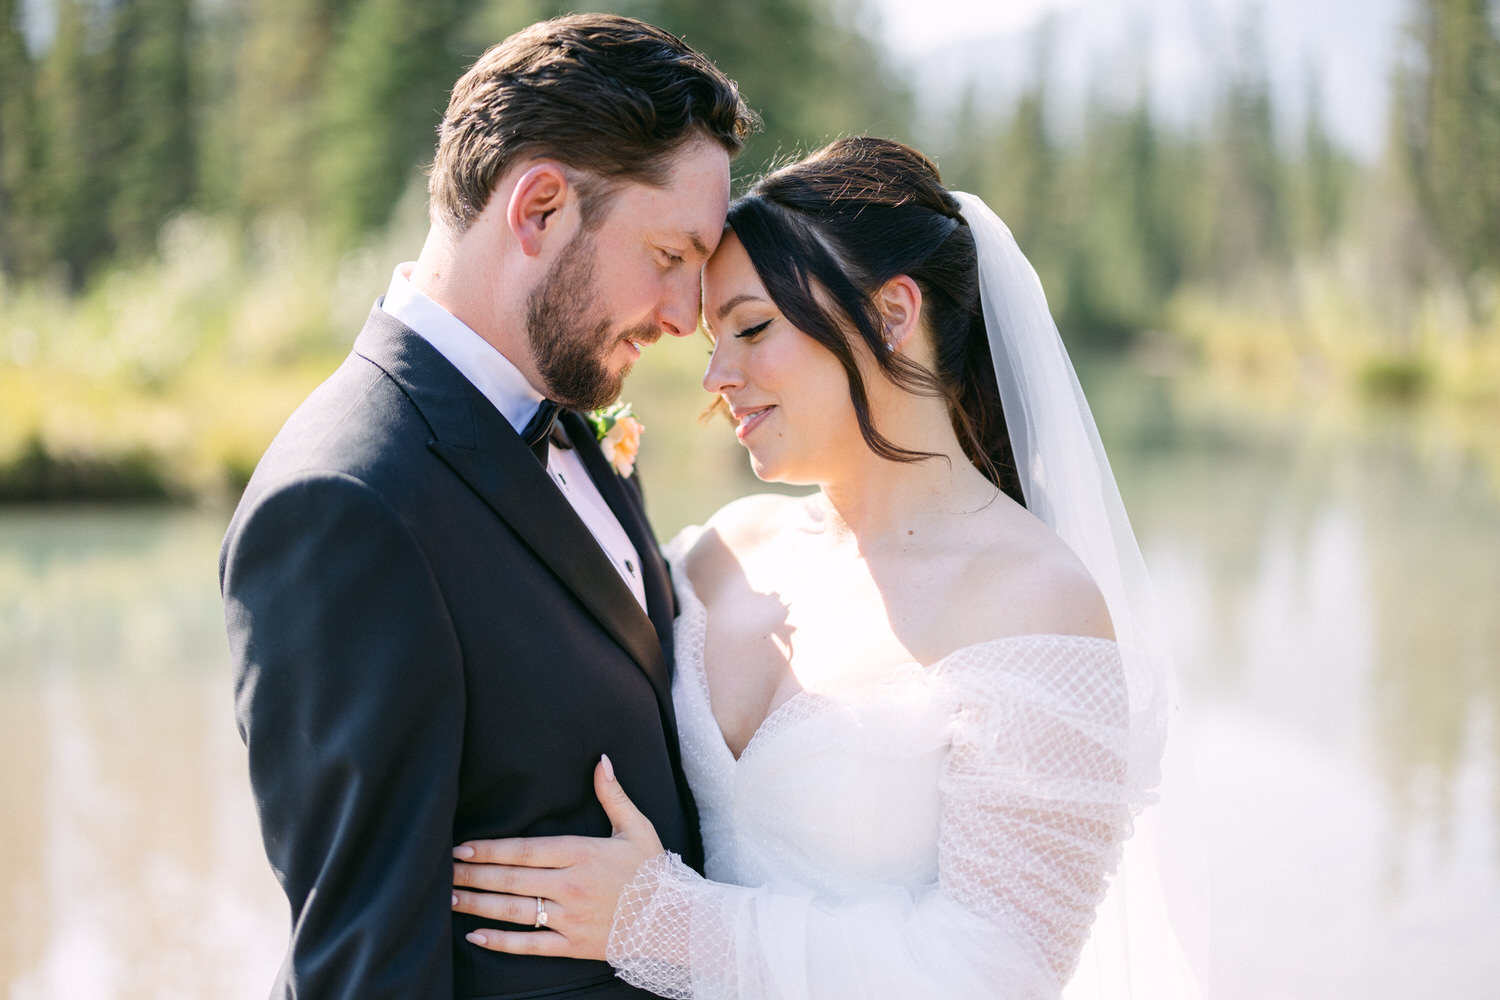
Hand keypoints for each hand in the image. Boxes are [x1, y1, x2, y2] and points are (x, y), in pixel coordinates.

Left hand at [451, 755, 664, 959]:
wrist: (672, 920)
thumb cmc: (652, 871)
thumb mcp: (636, 828)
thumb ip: (613, 795)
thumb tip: (601, 760)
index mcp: (581, 854)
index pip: (525, 850)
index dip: (490, 849)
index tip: (462, 847)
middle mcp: (570, 886)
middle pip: (511, 880)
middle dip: (473, 874)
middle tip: (442, 871)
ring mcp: (569, 917)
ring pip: (514, 911)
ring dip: (478, 905)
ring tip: (449, 898)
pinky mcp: (572, 944)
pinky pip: (530, 945)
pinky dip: (500, 942)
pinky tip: (475, 936)